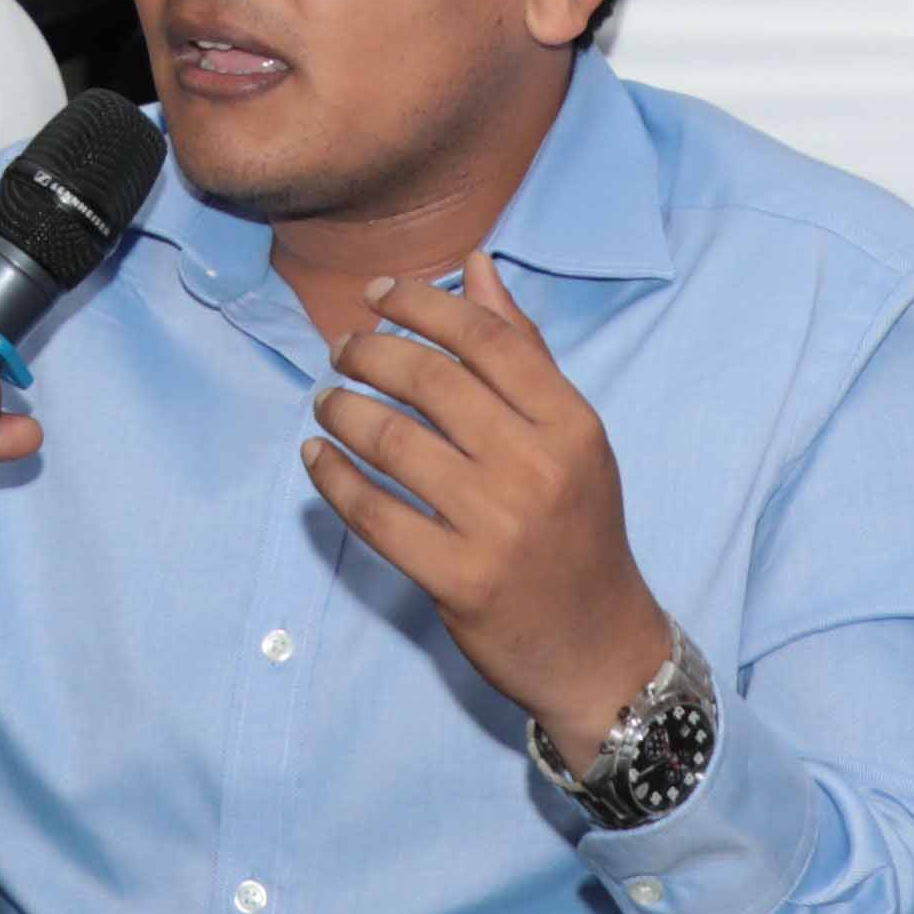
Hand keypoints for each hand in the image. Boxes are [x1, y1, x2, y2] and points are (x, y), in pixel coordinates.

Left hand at [299, 262, 669, 765]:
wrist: (599, 647)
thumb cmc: (579, 528)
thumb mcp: (572, 437)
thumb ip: (524, 353)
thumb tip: (476, 267)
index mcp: (572, 425)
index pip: (485, 340)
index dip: (421, 306)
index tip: (376, 296)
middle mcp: (537, 468)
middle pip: (431, 381)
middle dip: (370, 352)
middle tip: (340, 349)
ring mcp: (496, 526)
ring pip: (394, 442)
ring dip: (343, 410)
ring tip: (326, 400)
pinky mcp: (458, 579)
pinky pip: (375, 514)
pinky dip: (332, 479)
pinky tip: (315, 459)